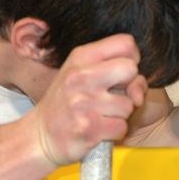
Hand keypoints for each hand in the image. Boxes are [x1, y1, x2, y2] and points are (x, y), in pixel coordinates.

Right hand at [32, 34, 146, 164]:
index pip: (125, 43)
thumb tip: (139, 87)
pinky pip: (122, 127)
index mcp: (80, 57)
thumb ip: (113, 69)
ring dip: (120, 114)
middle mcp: (81, 77)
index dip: (131, 58)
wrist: (39, 136)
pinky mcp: (89, 128)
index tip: (120, 72)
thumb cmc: (65, 103)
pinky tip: (100, 129)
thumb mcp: (80, 73)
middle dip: (129, 85)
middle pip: (131, 69)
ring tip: (101, 114)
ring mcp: (84, 103)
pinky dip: (115, 132)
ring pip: (129, 104)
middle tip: (113, 95)